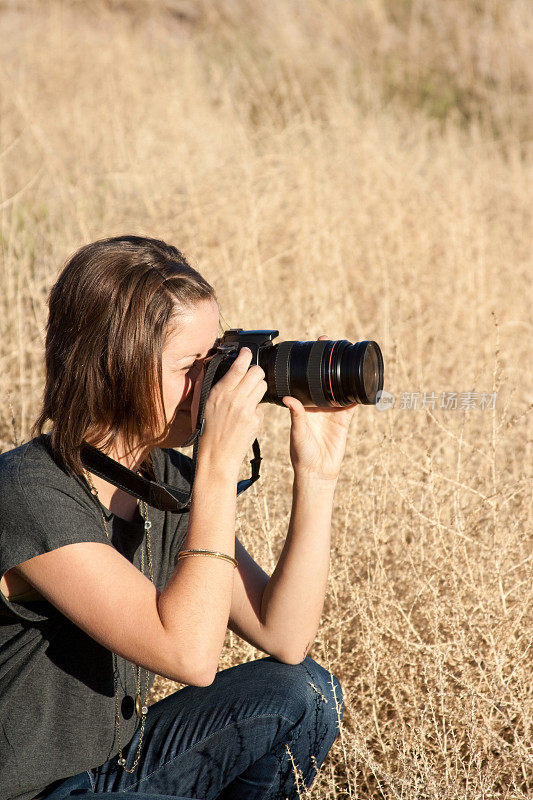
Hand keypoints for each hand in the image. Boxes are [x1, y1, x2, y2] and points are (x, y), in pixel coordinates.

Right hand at [197, 348, 266, 476]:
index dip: (246, 355)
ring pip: (263, 386)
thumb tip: (216, 366)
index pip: (239, 366)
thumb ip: (209, 384)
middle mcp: (235, 399)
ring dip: (258, 386)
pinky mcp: (256, 420)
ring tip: (249, 393)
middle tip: (250, 376)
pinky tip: (247, 413)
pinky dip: (256, 407)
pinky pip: (262, 405)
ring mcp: (248, 410)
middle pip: (257, 373)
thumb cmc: (206, 430)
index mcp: (219, 392)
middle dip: (255, 372)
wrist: (216, 457)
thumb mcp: (201, 404)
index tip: (247, 352)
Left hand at [282, 336, 356, 481]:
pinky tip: (361, 380)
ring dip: (342, 372)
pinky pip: (352, 402)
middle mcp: (318, 406)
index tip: (306, 349)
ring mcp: (332, 411)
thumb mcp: (297, 432)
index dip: (307, 365)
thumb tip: (288, 399)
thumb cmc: (302, 454)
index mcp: (304, 406)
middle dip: (325, 361)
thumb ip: (296, 415)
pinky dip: (357, 392)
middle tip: (326, 341)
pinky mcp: (345, 419)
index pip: (305, 380)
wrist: (317, 471)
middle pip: (323, 378)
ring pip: (339, 386)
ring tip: (343, 354)